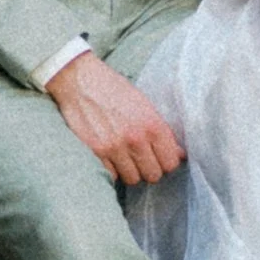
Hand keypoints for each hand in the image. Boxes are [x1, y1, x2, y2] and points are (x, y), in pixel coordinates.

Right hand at [46, 49, 183, 186]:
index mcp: (152, 123)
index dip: (167, 162)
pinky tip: (111, 156)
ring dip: (131, 170)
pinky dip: (113, 169)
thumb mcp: (143, 102)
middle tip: (142, 158)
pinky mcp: (96, 152)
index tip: (160, 157)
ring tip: (126, 157)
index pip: (171, 162)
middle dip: (149, 168)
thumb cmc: (113, 88)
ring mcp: (115, 147)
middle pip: (153, 175)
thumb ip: (161, 130)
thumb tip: (179, 155)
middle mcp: (135, 138)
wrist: (79, 80)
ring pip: (133, 179)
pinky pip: (112, 175)